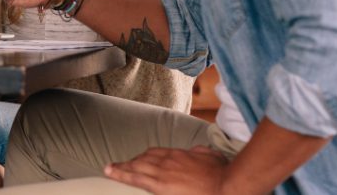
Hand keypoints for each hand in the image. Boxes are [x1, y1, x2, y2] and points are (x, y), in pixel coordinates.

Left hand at [105, 146, 229, 193]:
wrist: (227, 185)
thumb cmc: (223, 174)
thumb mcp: (212, 157)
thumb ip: (201, 153)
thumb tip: (197, 150)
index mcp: (179, 155)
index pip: (156, 153)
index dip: (145, 157)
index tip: (139, 159)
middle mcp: (167, 161)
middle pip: (143, 159)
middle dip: (131, 163)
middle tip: (119, 166)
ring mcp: (162, 172)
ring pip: (136, 167)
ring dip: (122, 168)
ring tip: (109, 169)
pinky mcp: (160, 186)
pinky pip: (136, 179)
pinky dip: (121, 175)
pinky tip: (110, 173)